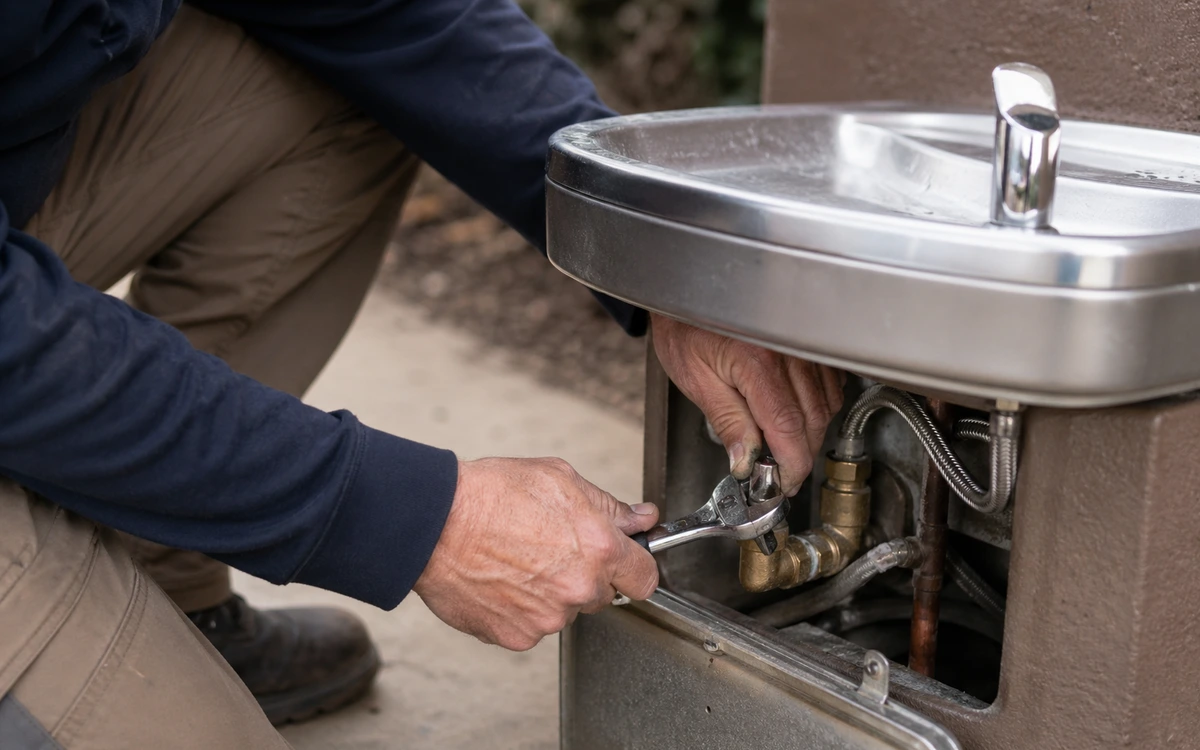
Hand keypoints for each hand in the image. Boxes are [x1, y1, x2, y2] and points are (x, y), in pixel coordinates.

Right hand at [413, 457, 659, 650]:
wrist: (433, 523)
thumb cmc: (491, 495)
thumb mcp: (560, 479)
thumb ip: (609, 507)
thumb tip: (641, 519)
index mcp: (599, 549)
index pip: (645, 578)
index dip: (634, 567)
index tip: (625, 563)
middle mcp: (578, 589)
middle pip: (602, 594)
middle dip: (585, 575)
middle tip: (550, 548)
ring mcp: (548, 618)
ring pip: (563, 611)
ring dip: (549, 592)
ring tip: (516, 559)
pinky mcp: (517, 636)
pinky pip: (530, 626)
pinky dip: (519, 609)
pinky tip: (500, 578)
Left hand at [651, 314, 844, 494]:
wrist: (691, 291)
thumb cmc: (686, 327)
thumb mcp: (695, 380)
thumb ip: (727, 422)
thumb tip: (746, 461)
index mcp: (757, 361)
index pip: (788, 426)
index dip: (791, 463)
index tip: (782, 483)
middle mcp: (789, 351)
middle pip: (813, 420)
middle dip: (800, 454)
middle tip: (779, 474)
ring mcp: (803, 345)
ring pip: (826, 405)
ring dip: (810, 433)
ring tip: (782, 445)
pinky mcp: (809, 343)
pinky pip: (829, 385)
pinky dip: (818, 408)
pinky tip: (795, 415)